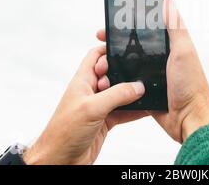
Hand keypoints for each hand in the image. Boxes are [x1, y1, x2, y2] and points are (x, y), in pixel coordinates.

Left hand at [23, 45, 147, 164]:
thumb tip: (138, 86)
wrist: (60, 161)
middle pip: (112, 74)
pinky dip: (135, 110)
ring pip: (120, 94)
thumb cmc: (64, 133)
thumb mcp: (92, 108)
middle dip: (126, 71)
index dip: (109, 50)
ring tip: (148, 89)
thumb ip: (117, 94)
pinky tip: (147, 108)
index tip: (127, 47)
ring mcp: (99, 107)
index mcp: (82, 81)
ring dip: (133, 92)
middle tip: (142, 71)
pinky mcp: (105, 121)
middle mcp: (91, 92)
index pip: (96, 56)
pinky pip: (123, 112)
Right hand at [96, 0, 208, 142]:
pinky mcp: (145, 93)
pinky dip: (116, 82)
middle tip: (99, 43)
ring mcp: (151, 77)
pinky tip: (104, 81)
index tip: (110, 23)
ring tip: (99, 65)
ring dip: (111, 64)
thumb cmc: (191, 84)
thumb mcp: (183, 51)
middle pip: (130, 48)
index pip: (143, 30)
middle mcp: (159, 60)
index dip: (126, 25)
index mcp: (168, 47)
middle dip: (113, 45)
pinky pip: (126, 84)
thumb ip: (175, 26)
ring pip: (126, 66)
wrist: (189, 119)